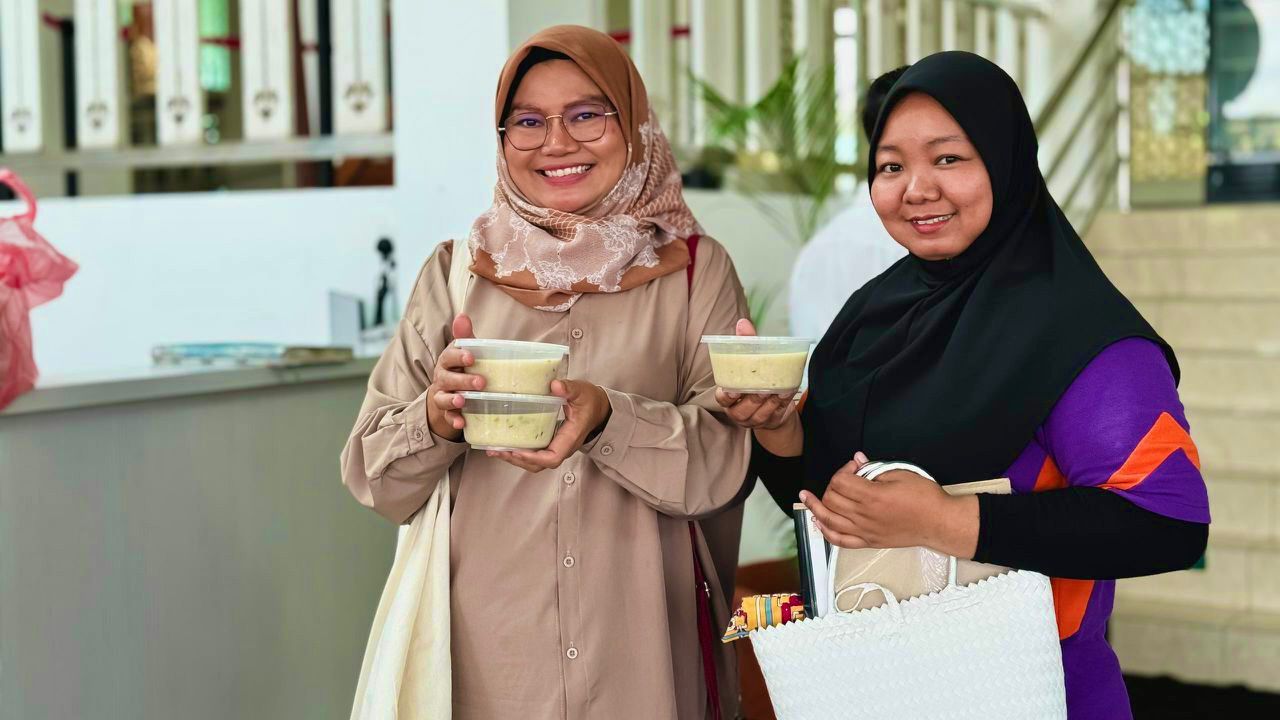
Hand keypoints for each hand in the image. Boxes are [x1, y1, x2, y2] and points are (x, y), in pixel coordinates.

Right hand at [426, 314, 484, 440]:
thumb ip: (465, 336)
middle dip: (463, 380)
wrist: (447, 392)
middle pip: (448, 378)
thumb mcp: (464, 352)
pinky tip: (461, 423)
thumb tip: (462, 315)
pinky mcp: (446, 412)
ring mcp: (443, 395)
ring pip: (444, 398)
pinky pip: (447, 417)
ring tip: (463, 402)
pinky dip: (453, 420)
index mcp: (448, 361)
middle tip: (481, 383)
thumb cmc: (461, 368)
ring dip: (453, 400)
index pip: (449, 356)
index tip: (471, 357)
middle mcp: (442, 378)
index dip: (459, 356)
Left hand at [487, 379, 611, 472]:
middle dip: (517, 461)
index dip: (533, 457)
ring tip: (495, 451)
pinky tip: (505, 445)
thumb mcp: (582, 391)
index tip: (516, 450)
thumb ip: (569, 388)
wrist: (600, 408)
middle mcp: (563, 447)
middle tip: (497, 451)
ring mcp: (557, 447)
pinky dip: (520, 453)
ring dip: (516, 459)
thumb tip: (555, 385)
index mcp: (570, 437)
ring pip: (536, 463)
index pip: (552, 457)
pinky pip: (535, 454)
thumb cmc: (591, 401)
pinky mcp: (551, 443)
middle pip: (539, 465)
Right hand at [714, 318, 797, 430]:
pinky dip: (782, 404)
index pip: (722, 399)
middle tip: (762, 389)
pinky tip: (788, 393)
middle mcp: (739, 411)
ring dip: (770, 403)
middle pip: (742, 409)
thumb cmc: (754, 379)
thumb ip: (746, 343)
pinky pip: (777, 414)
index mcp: (729, 398)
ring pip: (760, 414)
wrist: (772, 403)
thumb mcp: (750, 362)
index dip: (726, 396)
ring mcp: (755, 419)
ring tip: (777, 390)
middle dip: (752, 400)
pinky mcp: (772, 422)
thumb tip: (743, 323)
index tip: (733, 390)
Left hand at [800, 452, 978, 557]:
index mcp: (872, 497)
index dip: (843, 470)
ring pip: (830, 521)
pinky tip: (819, 522)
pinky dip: (826, 531)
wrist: (939, 523)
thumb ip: (875, 469)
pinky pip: (841, 540)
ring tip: (807, 498)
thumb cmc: (925, 499)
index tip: (854, 466)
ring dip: (816, 508)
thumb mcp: (901, 474)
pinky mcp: (869, 542)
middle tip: (843, 479)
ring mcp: (865, 531)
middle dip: (832, 485)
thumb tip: (858, 462)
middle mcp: (865, 516)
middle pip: (832, 499)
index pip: (841, 481)